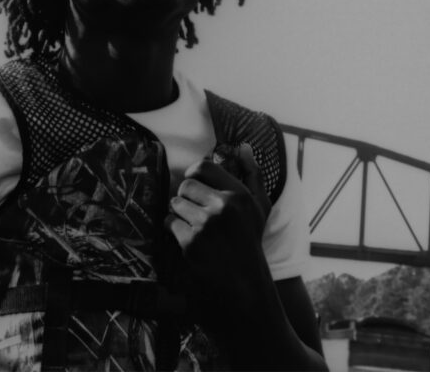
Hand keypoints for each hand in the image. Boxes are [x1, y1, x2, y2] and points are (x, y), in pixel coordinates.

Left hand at [164, 143, 271, 320]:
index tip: (195, 184)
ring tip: (195, 227)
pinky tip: (188, 239)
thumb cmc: (250, 241)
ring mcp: (205, 225)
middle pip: (185, 185)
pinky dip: (173, 230)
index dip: (194, 173)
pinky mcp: (190, 243)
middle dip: (186, 197)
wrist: (245, 283)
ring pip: (175, 204)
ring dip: (179, 214)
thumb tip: (244, 146)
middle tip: (196, 212)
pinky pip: (169, 223)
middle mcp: (223, 207)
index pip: (203, 166)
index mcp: (240, 194)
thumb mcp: (260, 207)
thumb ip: (252, 174)